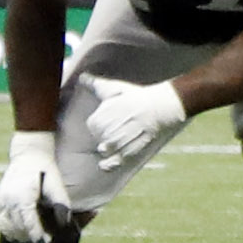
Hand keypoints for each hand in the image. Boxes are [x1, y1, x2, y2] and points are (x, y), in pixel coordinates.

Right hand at [0, 129, 65, 242]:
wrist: (28, 154)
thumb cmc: (46, 170)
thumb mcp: (56, 183)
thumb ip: (61, 203)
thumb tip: (65, 222)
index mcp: (24, 196)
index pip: (28, 223)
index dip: (36, 235)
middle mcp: (9, 200)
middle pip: (18, 228)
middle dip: (30, 238)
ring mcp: (1, 201)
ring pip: (8, 228)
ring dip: (20, 236)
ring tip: (32, 239)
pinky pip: (2, 222)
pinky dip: (10, 230)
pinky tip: (21, 233)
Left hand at [54, 77, 194, 207]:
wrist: (161, 106)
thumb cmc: (136, 96)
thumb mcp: (114, 87)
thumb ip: (94, 84)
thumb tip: (81, 77)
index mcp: (100, 117)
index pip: (92, 125)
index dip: (101, 122)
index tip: (111, 117)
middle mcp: (106, 132)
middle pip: (98, 137)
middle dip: (105, 132)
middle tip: (120, 124)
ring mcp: (117, 143)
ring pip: (105, 150)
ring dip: (109, 145)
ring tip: (120, 136)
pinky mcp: (128, 152)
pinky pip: (113, 162)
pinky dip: (107, 165)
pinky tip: (104, 165)